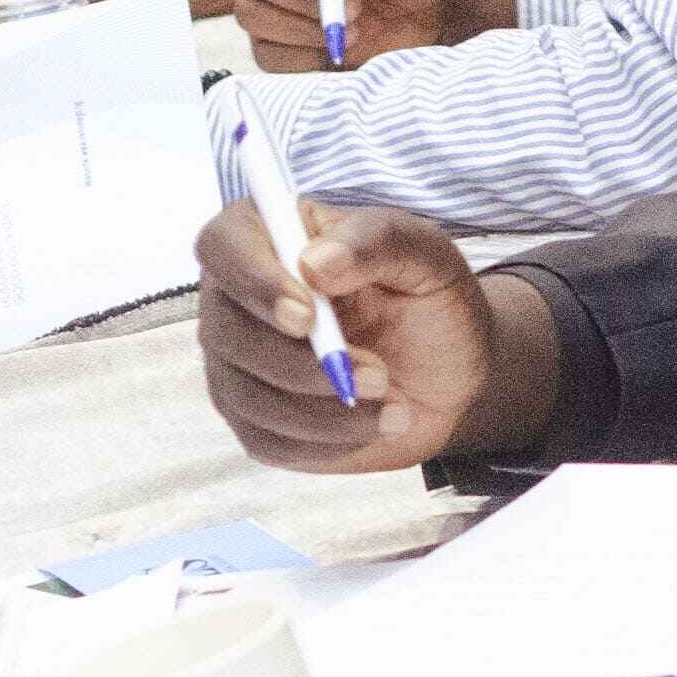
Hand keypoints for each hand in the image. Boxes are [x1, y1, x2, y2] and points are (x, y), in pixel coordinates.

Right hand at [192, 194, 551, 469]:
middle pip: (223, 331)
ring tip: (394, 405)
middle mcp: (238, 297)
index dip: (253, 281)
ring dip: (321, 409)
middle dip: (300, 362)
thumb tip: (313, 263)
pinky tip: (376, 426)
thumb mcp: (425, 256)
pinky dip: (327, 441)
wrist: (453, 376)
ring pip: (244, 394)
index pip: (222, 245)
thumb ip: (375, 241)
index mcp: (269, 235)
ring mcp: (238, 363)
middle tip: (377, 375)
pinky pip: (266, 440)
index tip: (306, 315)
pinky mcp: (255, 420)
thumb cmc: (431, 300)